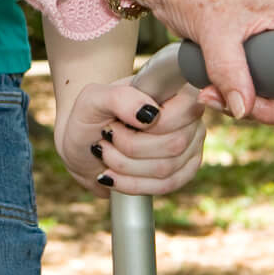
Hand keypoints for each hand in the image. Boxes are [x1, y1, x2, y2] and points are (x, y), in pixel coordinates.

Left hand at [57, 79, 203, 195]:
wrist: (83, 145)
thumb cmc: (90, 115)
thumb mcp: (93, 99)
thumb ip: (120, 98)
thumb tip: (151, 114)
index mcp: (172, 89)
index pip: (187, 108)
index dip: (155, 123)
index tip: (119, 123)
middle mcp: (188, 116)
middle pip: (174, 143)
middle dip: (129, 146)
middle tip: (107, 135)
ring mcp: (190, 145)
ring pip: (167, 168)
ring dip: (126, 165)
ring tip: (106, 152)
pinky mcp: (183, 172)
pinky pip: (167, 185)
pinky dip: (132, 183)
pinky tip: (113, 175)